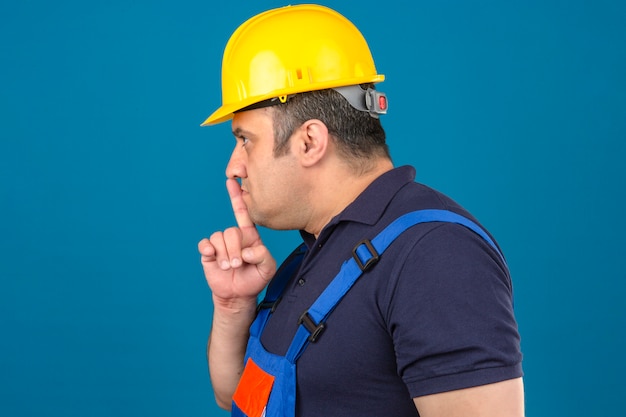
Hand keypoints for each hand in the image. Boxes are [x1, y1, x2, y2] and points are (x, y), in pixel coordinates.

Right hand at [198, 179, 276, 306]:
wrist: (238, 295)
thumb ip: (263, 256)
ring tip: (228, 267)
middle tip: (236, 264)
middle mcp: (234, 236)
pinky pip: (204, 244)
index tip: (233, 179)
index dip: (237, 196)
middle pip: (230, 231)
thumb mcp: (268, 268)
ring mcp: (220, 244)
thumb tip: (246, 250)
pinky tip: (212, 257)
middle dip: (233, 249)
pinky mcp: (208, 253)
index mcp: (249, 235)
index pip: (243, 212)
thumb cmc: (255, 279)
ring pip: (218, 238)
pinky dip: (208, 250)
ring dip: (223, 254)